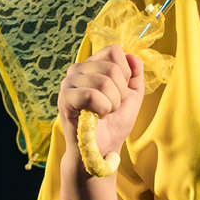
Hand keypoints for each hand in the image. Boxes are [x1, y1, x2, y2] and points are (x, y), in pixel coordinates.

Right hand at [57, 44, 144, 167]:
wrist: (103, 149)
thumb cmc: (115, 123)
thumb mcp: (132, 96)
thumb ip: (136, 75)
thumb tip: (133, 56)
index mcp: (93, 65)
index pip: (114, 51)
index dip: (125, 73)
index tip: (121, 92)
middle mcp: (78, 69)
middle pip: (112, 67)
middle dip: (121, 93)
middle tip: (112, 107)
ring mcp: (69, 82)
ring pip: (104, 82)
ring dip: (112, 104)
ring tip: (105, 113)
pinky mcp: (64, 98)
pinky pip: (92, 95)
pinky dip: (103, 109)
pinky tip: (97, 116)